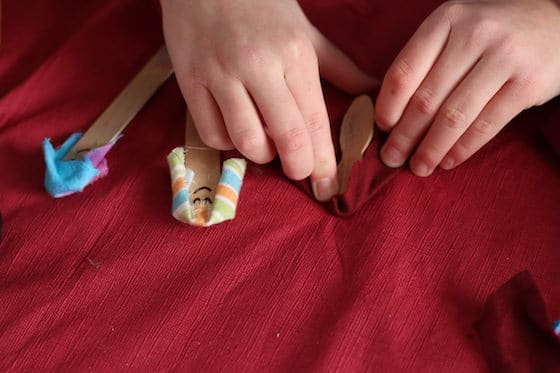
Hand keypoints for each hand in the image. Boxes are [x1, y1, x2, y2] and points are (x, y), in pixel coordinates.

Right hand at [160, 0, 375, 200]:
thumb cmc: (260, 6)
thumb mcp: (304, 32)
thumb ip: (338, 68)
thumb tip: (372, 93)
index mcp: (294, 54)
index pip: (315, 120)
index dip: (324, 161)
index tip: (328, 186)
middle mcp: (259, 66)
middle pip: (286, 137)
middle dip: (299, 167)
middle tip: (300, 172)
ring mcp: (220, 75)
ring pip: (246, 141)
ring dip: (261, 154)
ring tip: (266, 144)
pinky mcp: (189, 82)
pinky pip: (212, 134)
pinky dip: (228, 143)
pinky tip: (237, 130)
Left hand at [376, 0, 559, 175]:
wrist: (554, 23)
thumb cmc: (491, 34)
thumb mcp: (455, 31)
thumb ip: (426, 61)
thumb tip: (391, 113)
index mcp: (446, 20)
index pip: (404, 72)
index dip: (388, 107)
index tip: (381, 129)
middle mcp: (473, 35)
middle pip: (426, 99)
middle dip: (404, 136)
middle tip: (391, 158)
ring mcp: (504, 58)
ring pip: (454, 116)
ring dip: (431, 149)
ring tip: (419, 167)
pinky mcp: (527, 84)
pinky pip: (486, 125)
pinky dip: (463, 148)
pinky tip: (448, 161)